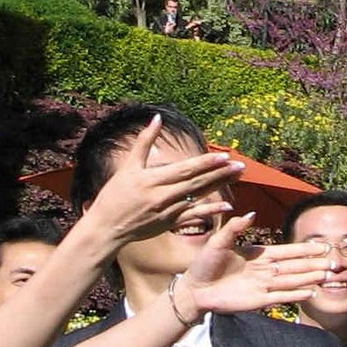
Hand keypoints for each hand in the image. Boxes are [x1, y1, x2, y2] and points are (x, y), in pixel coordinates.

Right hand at [82, 116, 239, 244]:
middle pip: (196, 182)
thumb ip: (143, 142)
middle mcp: (163, 196)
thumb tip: (156, 118)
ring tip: (237, 176)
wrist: (106, 227)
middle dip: (220, 173)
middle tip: (240, 165)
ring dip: (219, 186)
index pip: (185, 169)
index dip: (205, 163)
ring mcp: (168, 211)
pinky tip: (227, 206)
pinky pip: (193, 216)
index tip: (223, 156)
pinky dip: (210, 211)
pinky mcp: (169, 223)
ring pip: (198, 196)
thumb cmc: (114, 196)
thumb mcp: (127, 167)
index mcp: (152, 180)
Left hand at [179, 225, 329, 316]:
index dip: (305, 250)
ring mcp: (263, 286)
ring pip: (292, 281)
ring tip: (328, 275)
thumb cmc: (205, 264)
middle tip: (335, 262)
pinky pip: (281, 296)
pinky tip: (311, 292)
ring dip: (310, 278)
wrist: (194, 288)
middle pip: (295, 266)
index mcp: (258, 255)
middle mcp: (265, 270)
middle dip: (314, 264)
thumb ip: (234, 228)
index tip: (323, 247)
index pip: (287, 251)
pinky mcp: (258, 300)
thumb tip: (251, 214)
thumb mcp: (219, 242)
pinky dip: (296, 294)